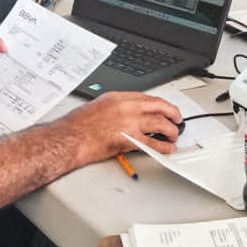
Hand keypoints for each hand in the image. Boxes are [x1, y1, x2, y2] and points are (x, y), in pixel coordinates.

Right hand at [66, 91, 183, 159]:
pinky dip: (163, 147)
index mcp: (117, 97)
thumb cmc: (76, 126)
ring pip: (159, 123)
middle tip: (177, 119)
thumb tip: (125, 115)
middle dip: (172, 113)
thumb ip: (114, 109)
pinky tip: (168, 149)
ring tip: (174, 135)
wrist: (68, 138)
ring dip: (170, 130)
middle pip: (158, 106)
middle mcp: (126, 107)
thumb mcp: (97, 107)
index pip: (146, 97)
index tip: (165, 108)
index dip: (160, 104)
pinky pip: (152, 143)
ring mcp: (128, 122)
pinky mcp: (129, 139)